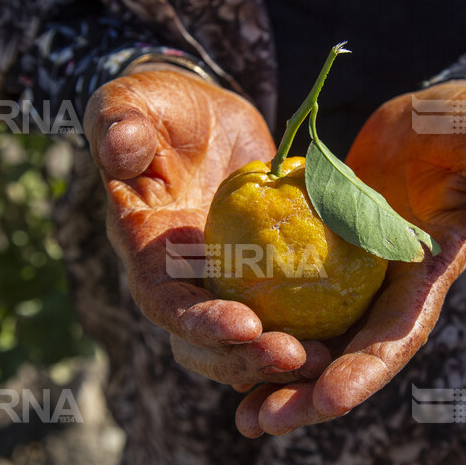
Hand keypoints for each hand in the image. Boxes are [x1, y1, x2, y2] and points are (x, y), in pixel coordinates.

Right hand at [84, 67, 329, 385]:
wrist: (205, 122)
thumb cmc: (163, 110)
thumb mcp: (135, 102)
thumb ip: (119, 122)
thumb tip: (119, 148)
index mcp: (145, 252)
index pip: (166, 303)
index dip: (200, 323)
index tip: (246, 326)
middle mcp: (180, 283)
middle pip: (205, 344)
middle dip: (245, 359)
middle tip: (296, 359)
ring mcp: (222, 286)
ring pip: (244, 344)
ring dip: (278, 359)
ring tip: (326, 362)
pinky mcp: (260, 280)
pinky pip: (284, 313)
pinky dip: (309, 330)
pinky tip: (347, 337)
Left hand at [235, 80, 465, 436]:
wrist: (433, 119)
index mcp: (428, 273)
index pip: (398, 332)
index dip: (366, 369)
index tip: (330, 402)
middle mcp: (389, 290)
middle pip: (349, 355)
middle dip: (310, 396)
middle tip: (260, 421)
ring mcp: (354, 279)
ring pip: (316, 341)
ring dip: (280, 379)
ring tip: (241, 417)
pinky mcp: (322, 260)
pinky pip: (289, 301)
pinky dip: (263, 329)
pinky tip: (223, 350)